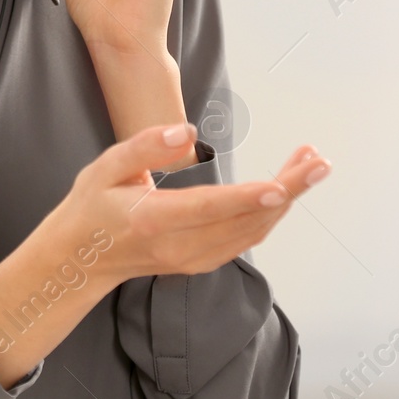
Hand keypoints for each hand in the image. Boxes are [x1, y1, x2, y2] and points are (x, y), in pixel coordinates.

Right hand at [46, 123, 332, 283]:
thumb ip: (144, 148)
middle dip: (289, 190)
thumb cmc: (91, 207)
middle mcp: (179, 246)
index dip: (250, 197)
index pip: (211, 208)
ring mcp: (193, 260)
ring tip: (309, 164)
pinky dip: (270, 215)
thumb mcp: (104, 168)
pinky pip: (245, 240)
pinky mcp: (201, 263)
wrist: (80, 260)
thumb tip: (186, 134)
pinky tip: (284, 190)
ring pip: (253, 233)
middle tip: (319, 161)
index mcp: (153, 220)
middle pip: (245, 220)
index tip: (284, 184)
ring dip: (286, 200)